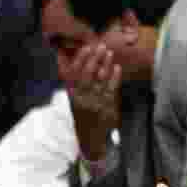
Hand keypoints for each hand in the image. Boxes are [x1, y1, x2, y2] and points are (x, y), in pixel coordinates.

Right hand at [61, 43, 120, 158]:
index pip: (73, 73)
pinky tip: (117, 67)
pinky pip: (111, 89)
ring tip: (109, 53)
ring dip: (105, 64)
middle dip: (94, 58)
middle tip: (100, 46)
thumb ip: (73, 85)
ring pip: (100, 80)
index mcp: (72, 96)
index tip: (86, 48)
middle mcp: (82, 99)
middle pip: (87, 74)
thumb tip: (69, 63)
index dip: (80, 59)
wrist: (91, 140)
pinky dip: (114, 77)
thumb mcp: (74, 102)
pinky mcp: (107, 107)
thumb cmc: (83, 118)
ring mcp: (95, 103)